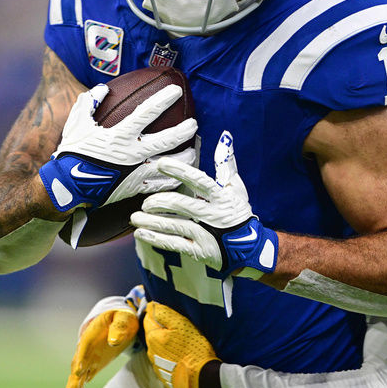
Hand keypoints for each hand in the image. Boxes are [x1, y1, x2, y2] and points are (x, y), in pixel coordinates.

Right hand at [39, 85, 197, 211]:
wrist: (66, 187)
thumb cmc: (72, 153)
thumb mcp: (76, 123)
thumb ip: (90, 103)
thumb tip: (102, 89)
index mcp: (119, 134)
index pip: (147, 112)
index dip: (163, 99)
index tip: (176, 90)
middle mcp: (132, 152)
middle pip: (166, 140)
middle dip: (183, 131)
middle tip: (194, 124)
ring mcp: (136, 172)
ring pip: (168, 165)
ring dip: (184, 157)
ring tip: (193, 152)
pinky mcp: (135, 188)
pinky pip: (159, 185)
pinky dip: (172, 179)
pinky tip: (180, 175)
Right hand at [62, 285, 146, 387]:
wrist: (121, 321)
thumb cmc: (122, 318)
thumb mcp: (123, 318)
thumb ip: (119, 327)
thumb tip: (113, 342)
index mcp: (91, 334)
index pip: (84, 347)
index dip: (81, 358)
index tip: (78, 371)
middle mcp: (86, 348)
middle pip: (77, 364)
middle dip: (73, 379)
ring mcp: (89, 358)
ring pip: (78, 374)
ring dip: (74, 387)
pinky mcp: (94, 365)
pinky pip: (85, 378)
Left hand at [131, 131, 278, 274]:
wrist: (252, 248)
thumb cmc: (239, 213)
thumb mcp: (236, 188)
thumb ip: (226, 163)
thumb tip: (224, 137)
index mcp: (221, 197)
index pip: (200, 181)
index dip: (181, 171)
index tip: (161, 163)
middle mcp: (213, 214)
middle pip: (183, 205)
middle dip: (160, 202)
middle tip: (145, 201)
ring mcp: (207, 234)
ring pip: (175, 225)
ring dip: (153, 221)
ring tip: (134, 217)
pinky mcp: (200, 250)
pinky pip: (174, 244)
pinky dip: (156, 238)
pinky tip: (141, 233)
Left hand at [143, 302, 218, 387]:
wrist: (201, 378)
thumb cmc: (193, 348)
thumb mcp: (181, 325)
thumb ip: (164, 313)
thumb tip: (151, 305)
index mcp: (152, 337)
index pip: (148, 318)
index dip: (158, 313)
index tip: (170, 314)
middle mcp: (150, 351)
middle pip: (152, 333)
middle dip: (162, 328)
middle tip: (179, 328)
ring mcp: (157, 364)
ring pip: (157, 347)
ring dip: (165, 342)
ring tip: (181, 343)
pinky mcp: (164, 375)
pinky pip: (163, 359)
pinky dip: (169, 355)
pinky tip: (181, 355)